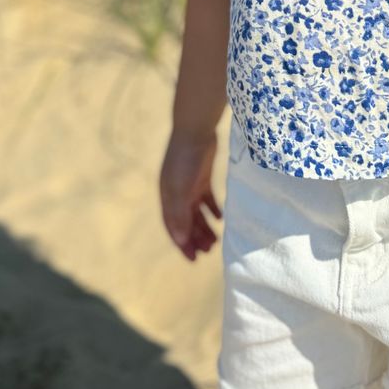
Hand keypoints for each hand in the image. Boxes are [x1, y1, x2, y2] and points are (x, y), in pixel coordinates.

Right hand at [158, 128, 223, 260]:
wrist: (195, 130)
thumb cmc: (184, 160)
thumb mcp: (179, 189)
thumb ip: (180, 214)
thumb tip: (181, 240)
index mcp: (167, 198)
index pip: (174, 227)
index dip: (182, 244)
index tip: (193, 259)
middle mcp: (177, 193)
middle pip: (186, 222)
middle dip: (195, 238)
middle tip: (208, 252)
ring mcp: (190, 185)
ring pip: (197, 212)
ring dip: (205, 227)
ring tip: (216, 240)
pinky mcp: (203, 177)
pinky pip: (207, 199)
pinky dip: (213, 210)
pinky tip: (221, 218)